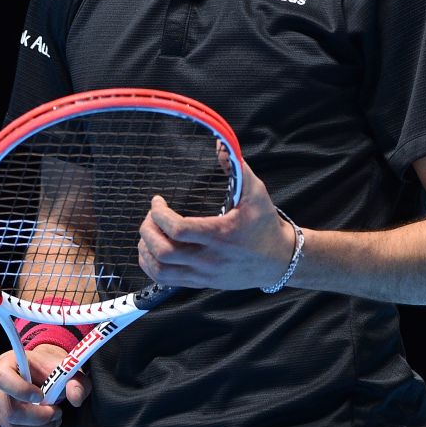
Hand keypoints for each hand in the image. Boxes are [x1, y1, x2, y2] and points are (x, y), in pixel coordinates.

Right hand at [0, 344, 92, 426]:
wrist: (39, 374)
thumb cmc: (50, 370)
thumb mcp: (67, 370)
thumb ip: (75, 381)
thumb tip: (75, 398)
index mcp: (6, 362)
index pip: (2, 378)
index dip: (22, 391)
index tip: (43, 396)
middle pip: (10, 412)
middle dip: (39, 420)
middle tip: (57, 416)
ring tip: (53, 426)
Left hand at [138, 159, 295, 289]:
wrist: (279, 260)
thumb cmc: (265, 225)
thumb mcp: (256, 193)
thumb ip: (237, 167)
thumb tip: (220, 143)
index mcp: (220, 235)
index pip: (178, 230)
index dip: (159, 214)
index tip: (158, 201)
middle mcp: (209, 258)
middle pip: (164, 251)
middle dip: (148, 230)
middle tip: (150, 216)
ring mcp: (204, 274)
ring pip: (161, 271)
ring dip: (146, 251)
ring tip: (148, 233)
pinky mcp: (201, 283)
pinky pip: (167, 281)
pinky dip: (151, 266)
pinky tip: (152, 251)